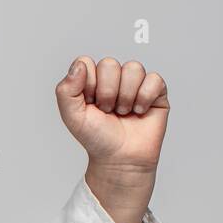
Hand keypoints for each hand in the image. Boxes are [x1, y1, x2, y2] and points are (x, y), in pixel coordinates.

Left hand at [54, 56, 167, 175]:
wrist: (120, 158)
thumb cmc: (97, 138)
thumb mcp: (72, 117)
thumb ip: (66, 90)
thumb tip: (79, 65)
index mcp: (91, 81)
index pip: (86, 63)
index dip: (87, 84)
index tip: (89, 104)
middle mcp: (113, 78)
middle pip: (109, 64)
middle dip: (106, 92)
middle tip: (106, 111)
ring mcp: (134, 82)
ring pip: (133, 68)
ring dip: (125, 96)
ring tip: (123, 112)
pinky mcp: (155, 90)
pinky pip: (153, 79)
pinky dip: (144, 98)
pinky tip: (139, 111)